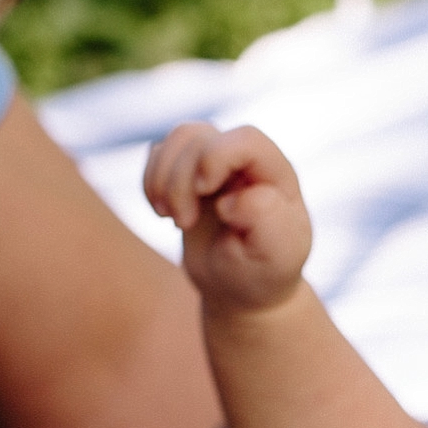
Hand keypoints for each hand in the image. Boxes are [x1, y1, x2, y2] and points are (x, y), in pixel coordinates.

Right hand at [143, 123, 312, 313]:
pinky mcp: (189, 171)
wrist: (241, 290)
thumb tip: (231, 200)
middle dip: (181, 182)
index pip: (245, 140)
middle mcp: (244, 161)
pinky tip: (163, 214)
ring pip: (179, 138)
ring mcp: (216, 162)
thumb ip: (265, 220)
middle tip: (184, 225)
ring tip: (169, 218)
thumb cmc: (263, 272)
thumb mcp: (276, 255)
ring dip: (162, 178)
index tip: (203, 191)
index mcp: (274, 175)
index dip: (217, 157)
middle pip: (202, 140)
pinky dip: (151, 181)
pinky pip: (160, 153)